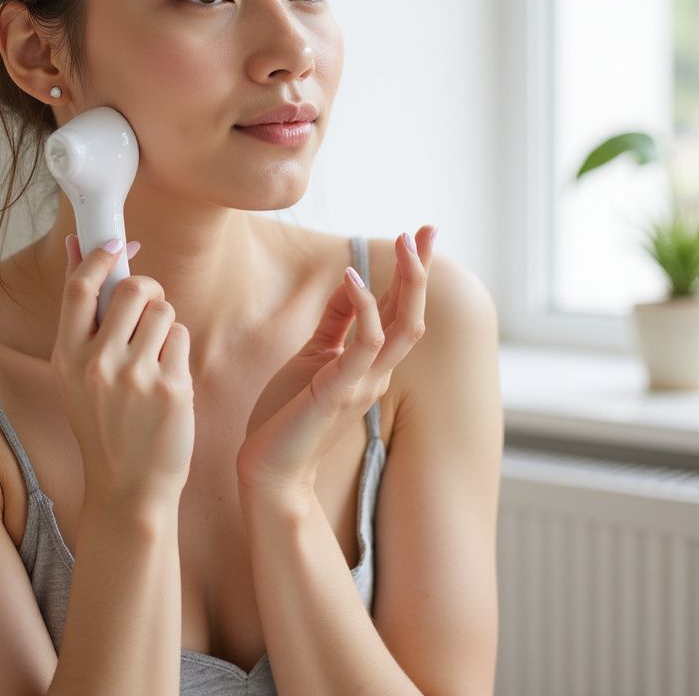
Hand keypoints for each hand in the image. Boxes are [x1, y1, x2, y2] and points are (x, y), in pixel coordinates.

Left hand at [235, 226, 435, 499]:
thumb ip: (336, 323)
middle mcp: (375, 373)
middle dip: (421, 271)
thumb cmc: (288, 416)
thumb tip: (354, 281)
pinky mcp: (337, 392)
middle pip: (412, 315)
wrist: (271, 468)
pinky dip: (364, 309)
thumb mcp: (315, 357)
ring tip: (404, 243)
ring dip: (407, 284)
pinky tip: (353, 277)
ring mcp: (361, 384)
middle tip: (427, 231)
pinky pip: (362, 346)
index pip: (399, 312)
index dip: (413, 274)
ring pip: (401, 328)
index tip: (422, 235)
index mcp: (369, 364)